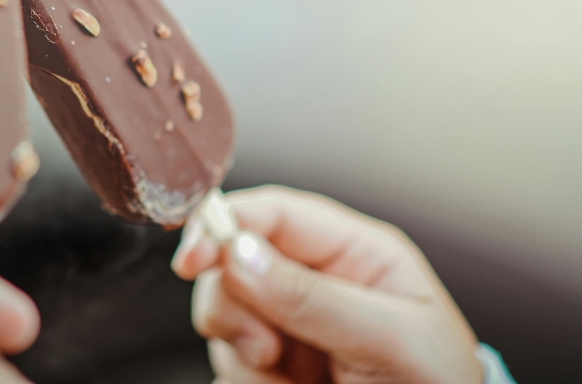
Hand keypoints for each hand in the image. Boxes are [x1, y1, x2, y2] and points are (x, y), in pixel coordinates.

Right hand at [172, 186, 482, 383]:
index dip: (225, 224)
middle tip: (265, 349)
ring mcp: (291, 326)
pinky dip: (250, 381)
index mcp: (354, 253)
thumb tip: (240, 253)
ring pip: (224, 316)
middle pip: (233, 263)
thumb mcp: (388, 338)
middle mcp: (316, 282)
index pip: (275, 214)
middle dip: (234, 305)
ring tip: (291, 377)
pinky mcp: (274, 366)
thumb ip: (313, 297)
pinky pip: (230, 362)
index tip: (194, 258)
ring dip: (244, 353)